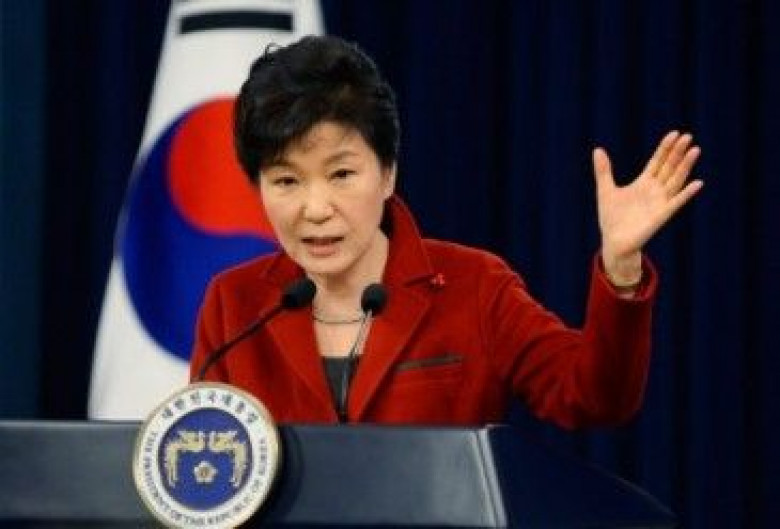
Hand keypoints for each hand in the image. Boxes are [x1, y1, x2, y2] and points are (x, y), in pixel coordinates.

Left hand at [593, 131, 703, 283]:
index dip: (666, 148)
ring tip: (695, 150)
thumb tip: (597, 149)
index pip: (658, 161)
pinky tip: (697, 183)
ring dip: (685, 166)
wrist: (614, 241)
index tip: (675, 133)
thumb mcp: (606, 190)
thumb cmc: (611, 218)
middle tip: (688, 136)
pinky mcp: (662, 215)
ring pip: (676, 180)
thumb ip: (603, 171)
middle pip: (669, 167)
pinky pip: (676, 203)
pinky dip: (687, 193)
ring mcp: (660, 202)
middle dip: (678, 152)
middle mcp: (655, 190)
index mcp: (643, 183)